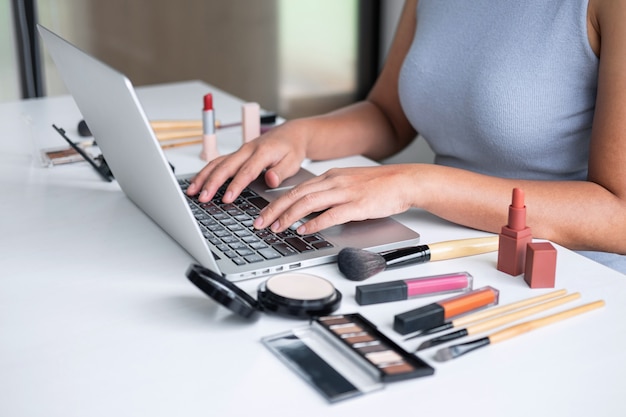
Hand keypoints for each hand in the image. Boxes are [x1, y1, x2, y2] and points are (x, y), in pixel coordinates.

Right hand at [186, 120, 308, 203]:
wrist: (290, 134)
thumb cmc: (291, 149)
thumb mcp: (294, 161)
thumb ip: (282, 172)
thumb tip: (271, 180)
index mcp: (262, 152)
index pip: (246, 171)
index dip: (235, 185)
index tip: (227, 198)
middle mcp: (248, 150)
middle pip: (225, 166)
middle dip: (212, 182)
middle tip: (203, 198)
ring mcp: (240, 151)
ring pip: (217, 163)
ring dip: (203, 177)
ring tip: (192, 191)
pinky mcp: (236, 154)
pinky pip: (218, 162)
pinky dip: (206, 172)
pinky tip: (197, 182)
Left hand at [253, 164, 417, 234]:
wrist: (403, 181)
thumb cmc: (378, 186)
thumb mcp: (347, 184)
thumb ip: (328, 195)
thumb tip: (309, 212)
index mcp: (329, 176)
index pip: (296, 189)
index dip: (276, 203)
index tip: (263, 215)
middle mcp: (333, 182)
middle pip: (296, 195)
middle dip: (274, 210)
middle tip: (261, 224)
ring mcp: (345, 192)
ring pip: (308, 202)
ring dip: (289, 217)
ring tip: (277, 229)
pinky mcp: (357, 205)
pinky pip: (331, 214)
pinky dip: (315, 222)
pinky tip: (305, 230)